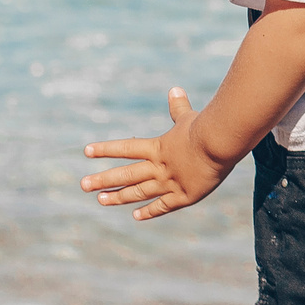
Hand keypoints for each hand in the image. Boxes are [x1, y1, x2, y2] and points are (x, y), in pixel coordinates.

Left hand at [80, 89, 234, 220]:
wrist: (220, 143)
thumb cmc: (207, 127)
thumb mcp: (190, 117)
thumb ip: (179, 107)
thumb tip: (174, 89)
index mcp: (158, 147)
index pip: (126, 148)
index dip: (105, 150)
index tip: (86, 152)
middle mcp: (159, 166)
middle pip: (126, 174)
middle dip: (103, 179)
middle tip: (83, 185)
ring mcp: (170, 183)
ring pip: (138, 192)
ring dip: (118, 196)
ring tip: (100, 200)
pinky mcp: (185, 196)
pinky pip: (163, 206)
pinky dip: (149, 211)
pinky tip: (136, 215)